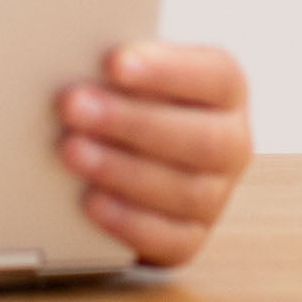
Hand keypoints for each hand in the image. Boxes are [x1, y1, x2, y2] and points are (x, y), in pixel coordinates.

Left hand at [54, 40, 251, 268]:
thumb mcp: (135, 76)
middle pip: (200, 138)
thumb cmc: (132, 101)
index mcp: (226, 90)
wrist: (133, 157)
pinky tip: (90, 200)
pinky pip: (169, 240)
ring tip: (71, 150)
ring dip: (121, 170)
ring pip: (185, 191)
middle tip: (72, 105)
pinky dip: (127, 221)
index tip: (113, 62)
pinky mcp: (190, 239)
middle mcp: (231, 144)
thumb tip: (80, 67)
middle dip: (131, 122)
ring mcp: (216, 196)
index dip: (166, 70)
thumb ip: (121, 70)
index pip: (215, 76)